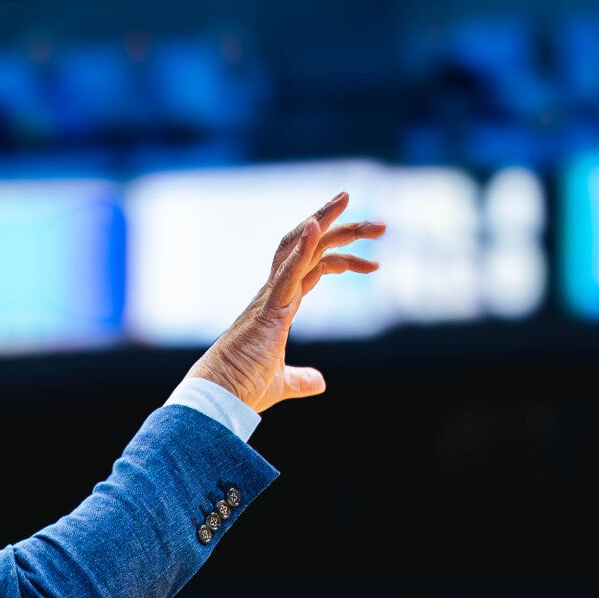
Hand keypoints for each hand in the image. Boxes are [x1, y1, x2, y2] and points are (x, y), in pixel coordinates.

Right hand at [186, 190, 383, 414]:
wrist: (218, 398)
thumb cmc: (242, 389)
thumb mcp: (281, 382)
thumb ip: (300, 379)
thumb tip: (319, 383)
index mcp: (280, 305)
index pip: (315, 269)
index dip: (344, 260)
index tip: (374, 265)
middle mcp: (275, 293)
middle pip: (311, 248)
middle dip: (344, 230)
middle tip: (380, 226)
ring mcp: (270, 298)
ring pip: (300, 248)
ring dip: (325, 222)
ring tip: (346, 199)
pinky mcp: (267, 309)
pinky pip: (287, 272)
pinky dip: (301, 248)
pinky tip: (315, 226)